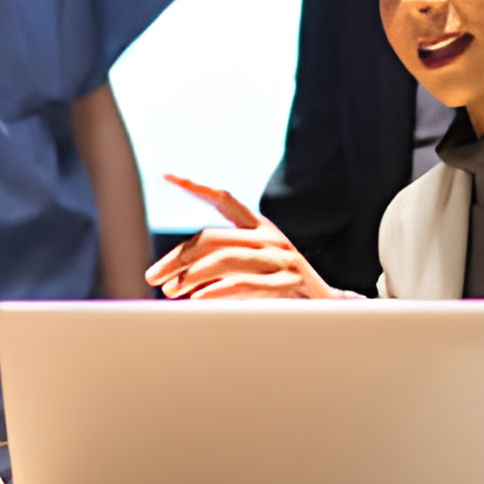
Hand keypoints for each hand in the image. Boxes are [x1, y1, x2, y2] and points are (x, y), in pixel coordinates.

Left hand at [144, 174, 343, 299]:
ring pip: (225, 258)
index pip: (224, 199)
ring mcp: (280, 257)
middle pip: (212, 238)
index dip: (195, 185)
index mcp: (261, 228)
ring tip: (170, 291)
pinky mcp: (288, 280)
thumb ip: (220, 270)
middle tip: (153, 276)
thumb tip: (175, 280)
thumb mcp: (253, 272)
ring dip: (191, 276)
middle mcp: (269, 237)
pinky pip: (245, 283)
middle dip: (177, 258)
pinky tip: (197, 299)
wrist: (330, 309)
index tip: (167, 175)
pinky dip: (217, 290)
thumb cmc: (285, 291)